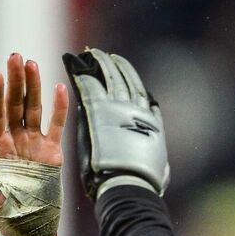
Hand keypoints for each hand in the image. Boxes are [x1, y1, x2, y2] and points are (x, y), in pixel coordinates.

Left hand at [0, 53, 66, 211]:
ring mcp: (33, 144)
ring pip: (33, 109)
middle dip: (14, 80)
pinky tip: (59, 87)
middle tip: (14, 56)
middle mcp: (14, 141)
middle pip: (14, 104)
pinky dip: (59, 108)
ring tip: (32, 63)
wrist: (29, 229)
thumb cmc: (4, 214)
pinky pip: (57, 126)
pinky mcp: (52, 153)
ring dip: (33, 87)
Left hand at [62, 47, 168, 197]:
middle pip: (125, 80)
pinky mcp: (97, 111)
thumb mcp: (159, 166)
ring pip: (108, 78)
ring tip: (92, 53)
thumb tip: (157, 154)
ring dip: (100, 64)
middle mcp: (135, 109)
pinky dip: (82, 74)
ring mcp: (116, 108)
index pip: (140, 93)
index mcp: (150, 121)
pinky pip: (88, 87)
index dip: (132, 79)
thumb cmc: (143, 182)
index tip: (126, 69)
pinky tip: (75, 64)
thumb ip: (154, 153)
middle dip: (115, 66)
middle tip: (106, 55)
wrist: (128, 182)